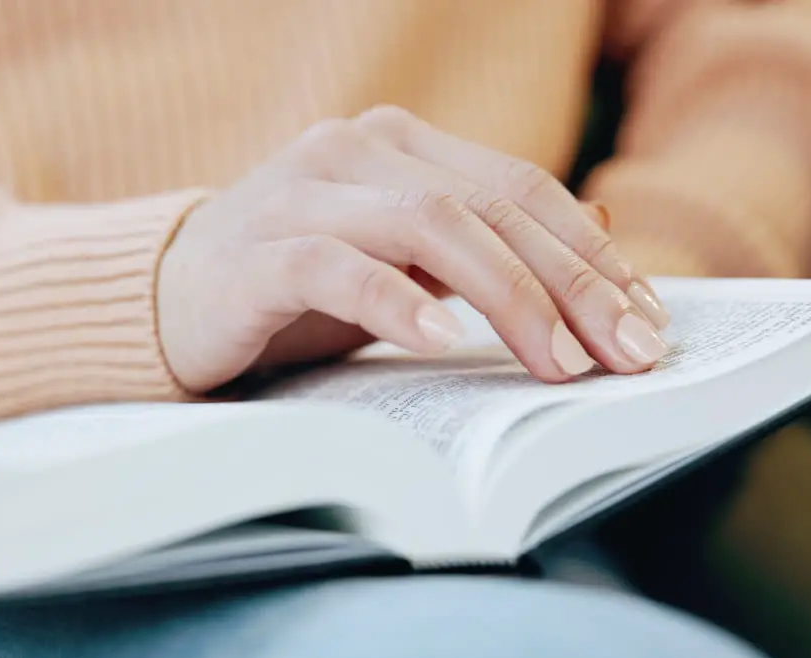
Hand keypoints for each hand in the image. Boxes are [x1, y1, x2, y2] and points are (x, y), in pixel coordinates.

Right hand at [156, 106, 670, 392]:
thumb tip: (603, 237)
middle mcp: (354, 149)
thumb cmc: (293, 285)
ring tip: (554, 361)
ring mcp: (302, 192)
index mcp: (397, 144)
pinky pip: (338, 267)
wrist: (165, 295)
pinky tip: (441, 341)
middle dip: (570, 284)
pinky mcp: (258, 250)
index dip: (590, 253)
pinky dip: (396, 302)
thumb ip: (484, 244)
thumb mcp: (401, 263)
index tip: (645, 320)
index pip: (518, 189)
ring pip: (427, 226)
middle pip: (487, 208)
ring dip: (505, 296)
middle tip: (623, 353)